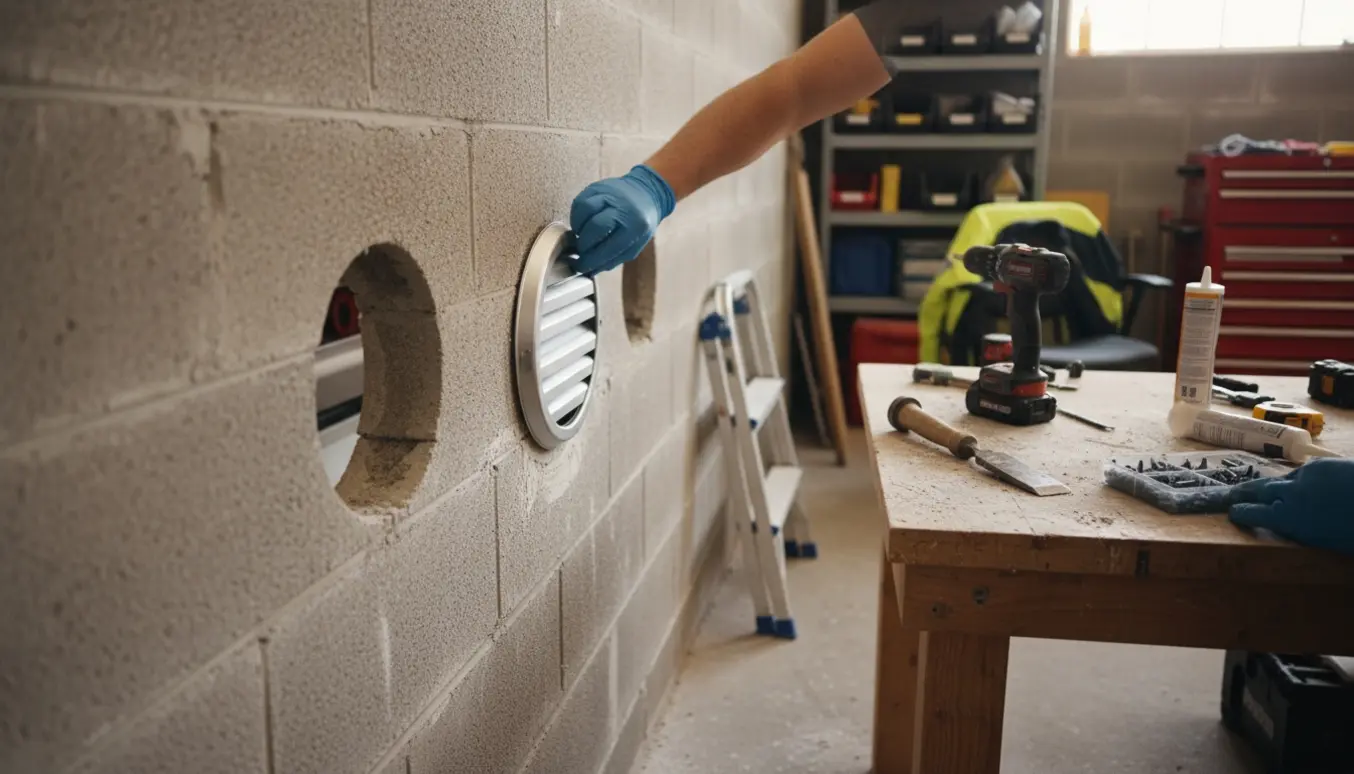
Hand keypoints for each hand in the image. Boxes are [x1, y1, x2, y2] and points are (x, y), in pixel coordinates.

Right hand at [569, 165, 674, 274]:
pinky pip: (580, 202)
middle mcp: (623, 207)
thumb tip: (590, 270)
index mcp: (636, 226)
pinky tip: (581, 224)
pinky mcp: (597, 186)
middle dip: (584, 244)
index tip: (581, 266)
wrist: (647, 192)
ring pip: (585, 211)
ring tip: (580, 236)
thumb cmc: (640, 222)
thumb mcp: (635, 244)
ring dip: (578, 228)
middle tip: (580, 251)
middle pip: (595, 227)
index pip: (609, 247)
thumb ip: (613, 258)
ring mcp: (610, 193)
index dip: (590, 260)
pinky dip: (576, 216)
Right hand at [1229, 458, 1353, 555]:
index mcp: (1288, 518)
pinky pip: (1304, 474)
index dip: (1240, 512)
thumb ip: (1301, 530)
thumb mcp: (1325, 541)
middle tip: (1230, 494)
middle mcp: (1290, 494)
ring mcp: (1306, 476)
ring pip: (1282, 480)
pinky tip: (1310, 486)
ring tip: (1270, 491)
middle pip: (1257, 489)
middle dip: (1242, 493)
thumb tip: (1289, 525)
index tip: (1233, 512)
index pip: (1251, 512)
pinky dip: (1302, 481)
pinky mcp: (1322, 465)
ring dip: (1275, 486)